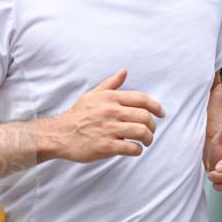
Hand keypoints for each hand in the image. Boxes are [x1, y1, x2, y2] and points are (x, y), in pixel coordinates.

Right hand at [43, 68, 165, 162]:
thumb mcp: (93, 95)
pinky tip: (134, 150)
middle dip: (153, 126)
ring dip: (148, 139)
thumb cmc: (77, 115)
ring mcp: (109, 129)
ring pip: (141, 132)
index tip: (162, 114)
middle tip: (150, 132)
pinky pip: (131, 148)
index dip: (156, 107)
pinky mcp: (106, 146)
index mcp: (111, 98)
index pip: (142, 99)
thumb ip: (111, 84)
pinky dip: (137, 150)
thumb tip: (124, 71)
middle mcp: (112, 112)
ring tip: (146, 142)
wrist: (60, 134)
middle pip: (145, 117)